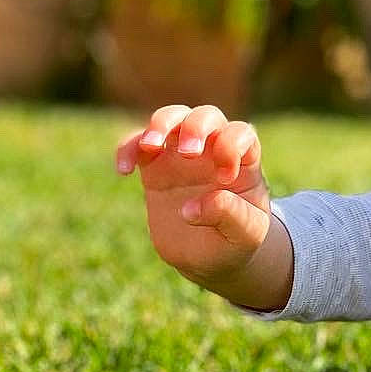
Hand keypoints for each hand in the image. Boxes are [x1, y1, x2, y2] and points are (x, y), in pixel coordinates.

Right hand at [115, 103, 287, 305]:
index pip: (241, 134)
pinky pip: (137, 144)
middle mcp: (213, 149)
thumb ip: (230, 216)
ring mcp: (182, 155)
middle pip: (206, 115)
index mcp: (244, 160)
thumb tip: (193, 208)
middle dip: (196, 126)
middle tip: (188, 153)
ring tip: (150, 146)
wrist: (211, 255)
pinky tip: (124, 170)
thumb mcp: (246, 234)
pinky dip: (128, 148)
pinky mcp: (154, 168)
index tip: (224, 178)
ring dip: (160, 124)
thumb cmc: (237, 239)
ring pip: (171, 117)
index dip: (232, 146)